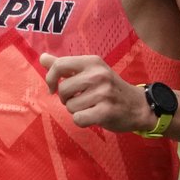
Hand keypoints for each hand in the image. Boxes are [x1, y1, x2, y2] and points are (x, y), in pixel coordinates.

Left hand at [38, 52, 154, 133]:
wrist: (137, 105)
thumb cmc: (109, 88)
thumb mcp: (90, 71)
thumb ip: (65, 66)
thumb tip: (42, 58)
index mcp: (92, 62)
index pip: (59, 65)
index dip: (50, 79)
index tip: (53, 88)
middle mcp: (98, 75)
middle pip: (63, 90)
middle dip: (67, 99)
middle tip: (81, 99)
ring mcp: (103, 93)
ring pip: (70, 107)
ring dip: (76, 110)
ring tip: (91, 106)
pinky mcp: (106, 111)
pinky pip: (78, 119)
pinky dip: (82, 121)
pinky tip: (93, 116)